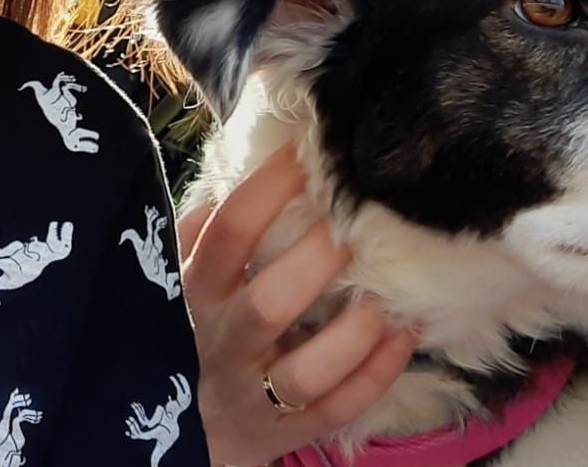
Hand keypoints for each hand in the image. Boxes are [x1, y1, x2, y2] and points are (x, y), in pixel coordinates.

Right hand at [178, 142, 417, 466]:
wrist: (184, 428)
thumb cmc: (194, 329)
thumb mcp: (184, 275)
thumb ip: (207, 227)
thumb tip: (243, 160)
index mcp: (196, 291)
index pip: (229, 233)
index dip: (269, 189)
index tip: (308, 154)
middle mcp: (223, 342)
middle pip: (269, 303)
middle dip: (318, 261)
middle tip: (357, 225)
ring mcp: (255, 394)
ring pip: (307, 371)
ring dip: (354, 332)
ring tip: (387, 294)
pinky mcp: (285, 433)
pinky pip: (338, 408)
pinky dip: (376, 373)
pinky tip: (404, 333)